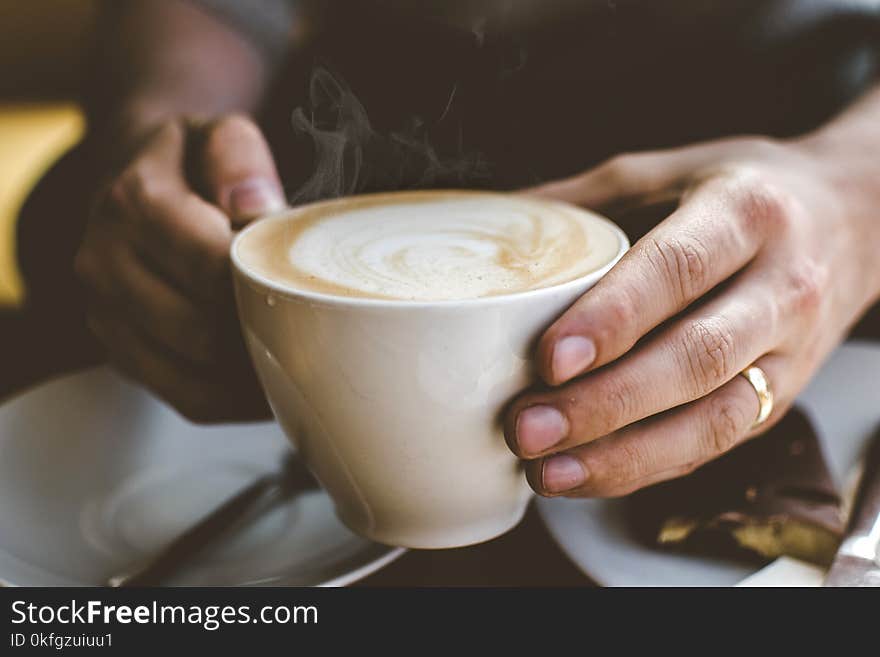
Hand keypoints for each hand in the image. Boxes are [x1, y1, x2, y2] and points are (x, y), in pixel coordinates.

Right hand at [75, 115, 284, 421]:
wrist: (131, 181)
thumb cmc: (191, 162)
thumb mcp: (217, 134)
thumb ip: (238, 158)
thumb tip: (255, 209)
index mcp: (132, 203)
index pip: (209, 267)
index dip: (264, 286)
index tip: (306, 287)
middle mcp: (104, 263)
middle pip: (200, 330)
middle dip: (262, 334)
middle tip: (315, 333)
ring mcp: (106, 315)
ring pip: (192, 378)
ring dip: (253, 379)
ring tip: (300, 365)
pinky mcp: (120, 352)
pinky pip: (185, 399)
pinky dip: (236, 402)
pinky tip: (272, 386)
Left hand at [505, 136, 879, 496]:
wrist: (852, 221)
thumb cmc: (741, 193)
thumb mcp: (667, 171)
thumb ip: (584, 201)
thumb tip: (492, 226)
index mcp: (746, 214)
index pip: (679, 270)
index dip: (614, 319)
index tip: (550, 359)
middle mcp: (780, 287)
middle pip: (695, 359)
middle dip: (605, 404)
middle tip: (526, 428)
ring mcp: (789, 353)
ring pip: (712, 420)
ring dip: (624, 456)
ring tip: (547, 471)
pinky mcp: (781, 397)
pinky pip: (716, 444)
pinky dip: (648, 466)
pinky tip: (588, 475)